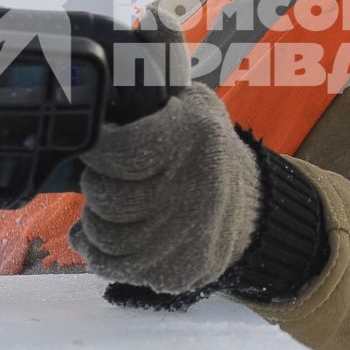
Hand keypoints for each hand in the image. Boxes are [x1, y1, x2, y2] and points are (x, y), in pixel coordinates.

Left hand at [69, 83, 262, 295]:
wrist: (253, 207)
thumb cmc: (207, 150)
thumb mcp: (195, 104)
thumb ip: (152, 87)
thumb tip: (104, 77)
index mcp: (193, 140)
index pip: (116, 151)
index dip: (96, 149)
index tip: (99, 144)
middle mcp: (191, 193)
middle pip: (105, 196)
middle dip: (97, 183)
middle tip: (109, 175)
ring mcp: (182, 239)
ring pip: (102, 235)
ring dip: (95, 218)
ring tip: (112, 204)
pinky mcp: (175, 272)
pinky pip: (110, 266)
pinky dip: (99, 251)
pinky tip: (111, 232)